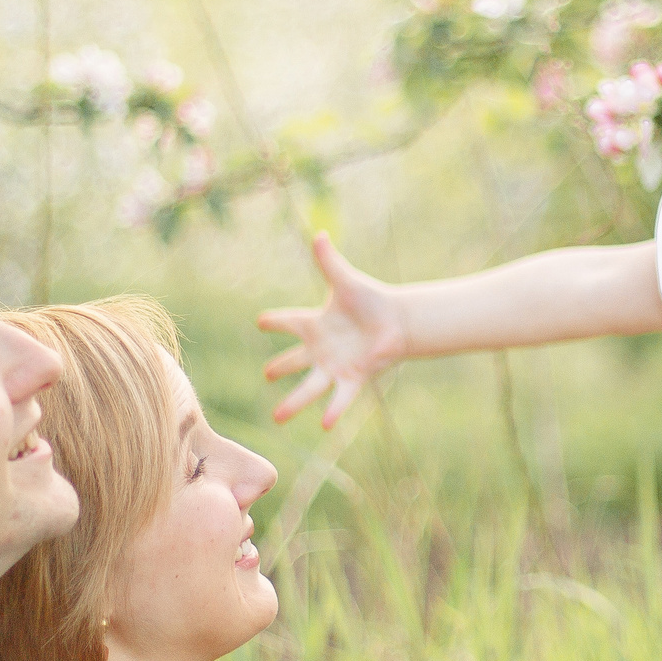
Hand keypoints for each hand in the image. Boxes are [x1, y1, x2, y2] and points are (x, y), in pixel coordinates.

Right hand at [256, 234, 404, 428]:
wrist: (399, 321)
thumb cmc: (372, 300)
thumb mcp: (346, 281)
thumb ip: (329, 262)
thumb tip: (320, 235)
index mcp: (316, 325)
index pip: (289, 322)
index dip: (276, 321)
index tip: (261, 320)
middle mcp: (322, 349)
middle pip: (293, 362)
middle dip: (280, 368)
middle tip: (266, 375)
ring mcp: (335, 366)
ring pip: (310, 387)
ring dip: (294, 402)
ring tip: (277, 417)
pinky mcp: (353, 379)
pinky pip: (340, 397)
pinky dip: (333, 411)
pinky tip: (325, 425)